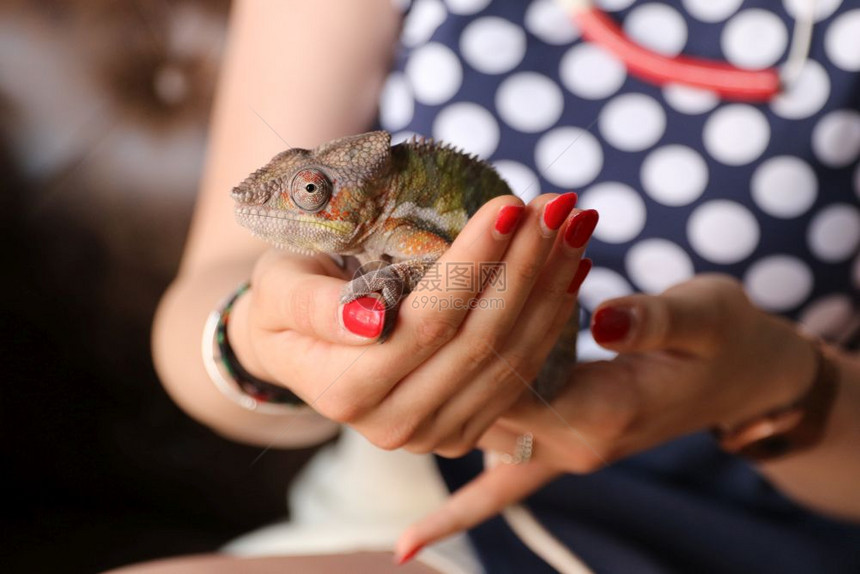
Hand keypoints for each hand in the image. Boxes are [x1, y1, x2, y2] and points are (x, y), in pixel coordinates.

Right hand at [229, 193, 594, 455]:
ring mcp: (436, 434)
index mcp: (345, 391)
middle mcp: (395, 425)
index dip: (474, 266)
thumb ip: (315, 307)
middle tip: (557, 203)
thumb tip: (367, 322)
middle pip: (479, 341)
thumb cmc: (284, 300)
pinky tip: (571, 270)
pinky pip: (520, 373)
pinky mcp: (466, 427)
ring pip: (510, 357)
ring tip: (575, 224)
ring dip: (550, 287)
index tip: (510, 204)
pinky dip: (550, 319)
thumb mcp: (278, 290)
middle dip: (525, 267)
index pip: (426, 322)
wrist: (295, 348)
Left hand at [396, 275, 818, 557]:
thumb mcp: (705, 314)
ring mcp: (568, 457)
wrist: (749, 380)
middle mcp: (575, 447)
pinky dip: (456, 511)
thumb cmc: (729, 339)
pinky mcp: (565, 451)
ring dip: (441, 396)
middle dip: (442, 356)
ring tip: (384, 369)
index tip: (424, 299)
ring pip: (482, 432)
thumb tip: (604, 318)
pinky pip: (499, 493)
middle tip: (396, 313)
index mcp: (604, 412)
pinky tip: (410, 545)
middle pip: (483, 404)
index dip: (463, 338)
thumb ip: (655, 320)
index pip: (505, 379)